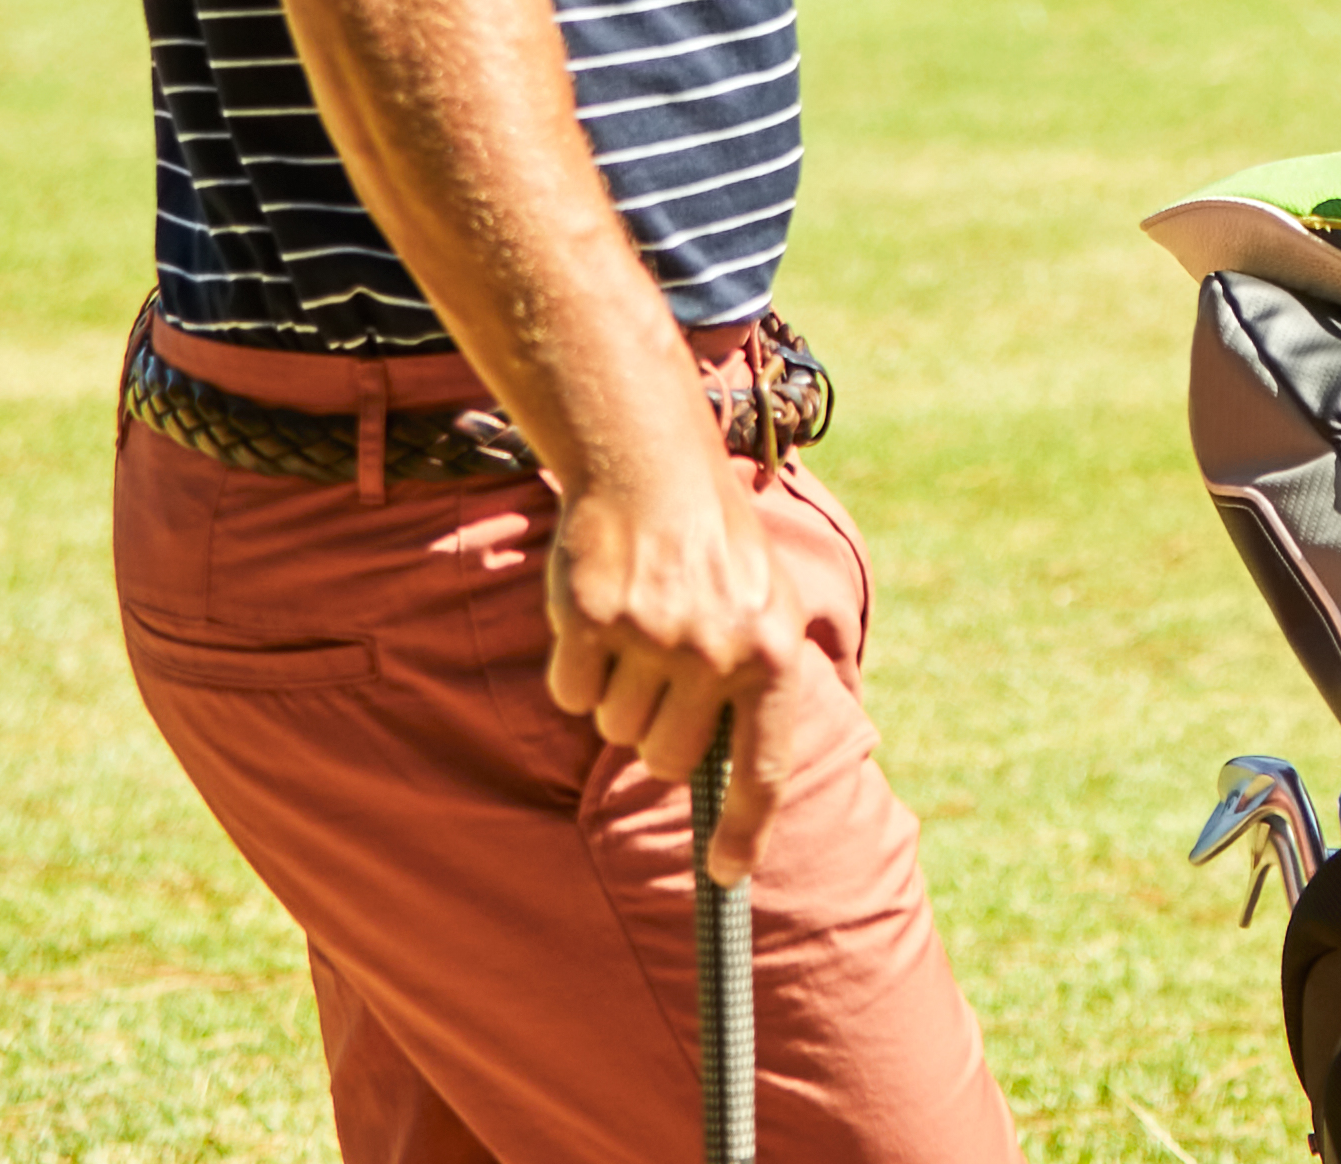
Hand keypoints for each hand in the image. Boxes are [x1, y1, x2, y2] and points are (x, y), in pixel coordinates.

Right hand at [542, 447, 792, 882]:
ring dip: (614, 692)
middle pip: (663, 760)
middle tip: (659, 670)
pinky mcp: (593, 620)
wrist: (654, 466)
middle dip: (652, 731)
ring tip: (637, 626)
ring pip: (612, 729)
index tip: (727, 875)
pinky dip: (574, 668)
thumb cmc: (713, 549)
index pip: (762, 768)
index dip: (745, 830)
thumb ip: (750, 686)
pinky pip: (569, 693)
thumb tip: (728, 783)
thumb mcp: (763, 608)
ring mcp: (655, 637)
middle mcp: (718, 652)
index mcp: (771, 654)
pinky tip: (598, 614)